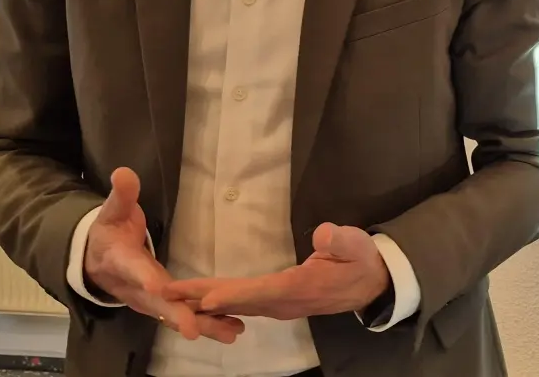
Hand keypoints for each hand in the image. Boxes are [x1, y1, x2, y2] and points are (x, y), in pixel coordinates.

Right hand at [83, 167, 244, 343]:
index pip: (133, 269)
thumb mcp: (113, 210)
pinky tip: (233, 328)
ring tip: (230, 332)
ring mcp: (150, 300)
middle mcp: (135, 287)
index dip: (144, 278)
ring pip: (173, 315)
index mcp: (121, 261)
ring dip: (202, 324)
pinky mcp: (163, 304)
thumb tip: (123, 172)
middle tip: (193, 329)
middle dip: (176, 315)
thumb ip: (122, 194)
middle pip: (156, 303)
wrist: (96, 260)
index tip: (157, 288)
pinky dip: (207, 322)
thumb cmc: (109, 231)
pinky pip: (185, 315)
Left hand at [165, 223, 391, 320]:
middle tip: (168, 294)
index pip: (263, 292)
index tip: (206, 299)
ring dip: (203, 300)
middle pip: (238, 300)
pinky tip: (199, 300)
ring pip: (236, 304)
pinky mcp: (277, 301)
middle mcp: (284, 301)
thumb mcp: (358, 245)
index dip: (234, 295)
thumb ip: (341, 240)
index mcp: (301, 287)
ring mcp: (279, 304)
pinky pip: (242, 303)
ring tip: (172, 295)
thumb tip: (322, 233)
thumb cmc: (361, 261)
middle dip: (202, 298)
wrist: (370, 284)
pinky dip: (218, 301)